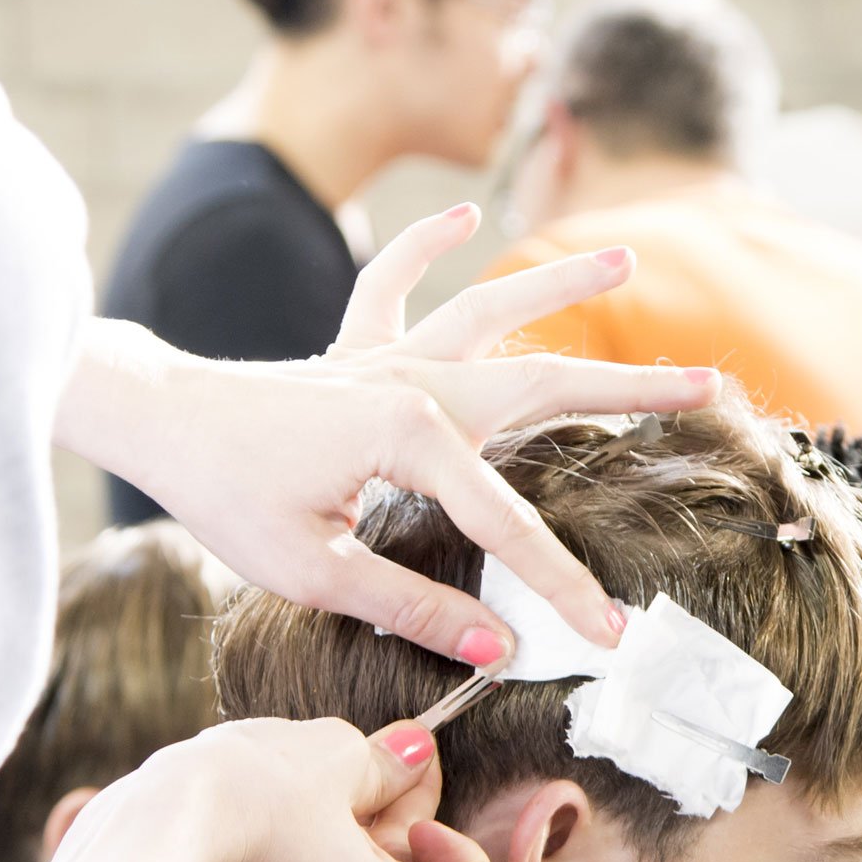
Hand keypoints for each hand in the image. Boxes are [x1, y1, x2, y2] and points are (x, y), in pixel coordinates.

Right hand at [48, 717, 498, 861]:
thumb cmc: (246, 797)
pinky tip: (264, 808)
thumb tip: (412, 755)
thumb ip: (388, 762)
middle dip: (399, 830)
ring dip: (348, 840)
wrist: (135, 838)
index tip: (419, 815)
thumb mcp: (335, 753)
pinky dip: (301, 857)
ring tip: (309, 783)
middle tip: (372, 764)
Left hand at [60, 205, 718, 662]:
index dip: (562, 581)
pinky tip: (463, 216)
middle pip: (544, 384)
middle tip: (710, 383)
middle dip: (632, 388)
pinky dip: (425, 249)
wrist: (151, 419)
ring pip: (492, 315)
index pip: (508, 521)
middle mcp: (414, 380)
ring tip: (623, 252)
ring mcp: (387, 356)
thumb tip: (492, 645)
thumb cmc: (224, 495)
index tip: (609, 632)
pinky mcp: (354, 350)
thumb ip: (410, 606)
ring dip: (558, 283)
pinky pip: (396, 286)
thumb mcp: (314, 569)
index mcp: (412, 434)